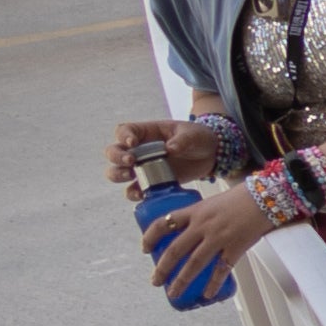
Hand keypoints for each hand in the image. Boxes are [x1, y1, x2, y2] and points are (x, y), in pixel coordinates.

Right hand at [112, 116, 233, 191]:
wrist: (211, 155)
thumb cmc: (198, 137)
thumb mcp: (193, 134)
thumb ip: (183, 140)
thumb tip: (170, 148)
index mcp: (146, 132)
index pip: (124, 131)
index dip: (124, 136)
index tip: (132, 142)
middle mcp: (138, 150)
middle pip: (113, 152)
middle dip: (117, 157)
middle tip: (131, 162)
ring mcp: (142, 168)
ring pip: (117, 172)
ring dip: (118, 175)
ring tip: (130, 176)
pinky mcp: (150, 183)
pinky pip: (134, 190)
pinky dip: (133, 194)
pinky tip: (141, 195)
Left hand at [145, 180, 273, 297]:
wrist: (268, 197)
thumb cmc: (243, 197)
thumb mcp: (214, 202)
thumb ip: (202, 216)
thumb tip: (194, 232)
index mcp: (195, 211)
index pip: (163, 223)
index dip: (150, 237)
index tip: (145, 249)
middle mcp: (202, 226)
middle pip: (175, 250)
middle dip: (162, 268)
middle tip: (155, 281)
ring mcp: (218, 238)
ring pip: (194, 263)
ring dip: (181, 280)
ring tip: (173, 292)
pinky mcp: (235, 248)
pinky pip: (221, 270)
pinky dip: (214, 284)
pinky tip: (207, 294)